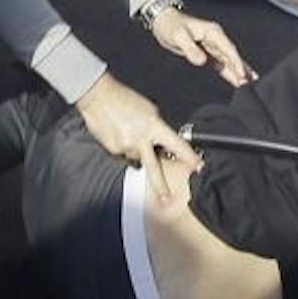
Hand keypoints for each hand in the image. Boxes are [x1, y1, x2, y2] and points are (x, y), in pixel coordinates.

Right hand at [75, 71, 199, 201]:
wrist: (98, 97)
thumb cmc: (126, 99)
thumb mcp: (151, 111)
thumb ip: (159, 128)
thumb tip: (164, 142)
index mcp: (154, 127)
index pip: (177, 145)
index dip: (189, 157)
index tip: (198, 167)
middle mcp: (140, 140)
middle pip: (154, 167)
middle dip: (160, 186)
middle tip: (166, 201)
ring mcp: (126, 147)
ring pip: (137, 157)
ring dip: (138, 151)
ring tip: (131, 132)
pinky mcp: (113, 150)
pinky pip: (124, 154)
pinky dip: (125, 147)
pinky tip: (121, 134)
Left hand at [149, 5, 253, 86]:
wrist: (163, 21)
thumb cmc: (171, 26)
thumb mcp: (179, 36)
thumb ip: (190, 48)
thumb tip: (202, 62)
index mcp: (213, 33)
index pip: (228, 49)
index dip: (236, 62)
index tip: (242, 75)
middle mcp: (216, 39)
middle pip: (233, 56)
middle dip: (242, 69)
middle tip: (252, 82)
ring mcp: (213, 46)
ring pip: (229, 60)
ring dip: (239, 71)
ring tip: (250, 83)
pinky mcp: (208, 53)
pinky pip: (221, 63)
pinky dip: (229, 71)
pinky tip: (237, 80)